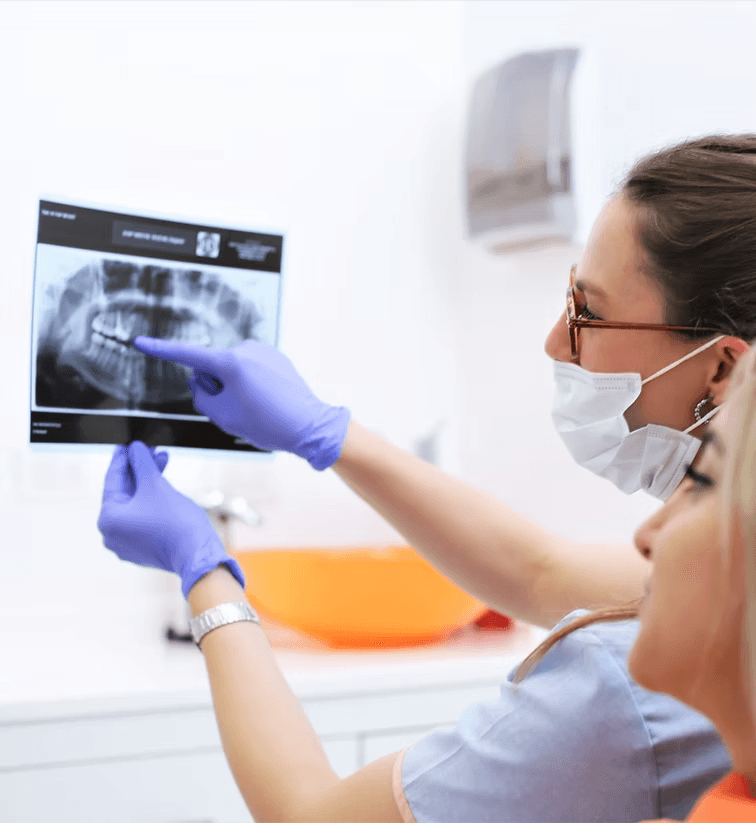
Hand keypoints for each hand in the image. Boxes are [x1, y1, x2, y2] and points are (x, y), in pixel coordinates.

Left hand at [97, 441, 244, 597]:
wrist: (197, 553)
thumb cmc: (176, 522)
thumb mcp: (155, 484)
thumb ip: (141, 462)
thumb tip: (135, 448)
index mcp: (108, 519)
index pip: (112, 480)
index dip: (122, 458)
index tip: (128, 444)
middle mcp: (111, 534)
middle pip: (124, 492)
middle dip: (140, 469)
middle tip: (152, 451)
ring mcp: (126, 543)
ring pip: (135, 503)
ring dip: (148, 482)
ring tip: (163, 463)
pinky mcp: (142, 547)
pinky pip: (142, 517)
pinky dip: (151, 500)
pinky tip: (163, 484)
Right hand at [132, 336, 350, 469]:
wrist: (310, 426)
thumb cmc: (269, 424)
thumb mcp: (224, 417)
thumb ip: (202, 396)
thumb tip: (203, 383)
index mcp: (231, 362)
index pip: (187, 355)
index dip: (161, 350)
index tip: (141, 342)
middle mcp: (246, 349)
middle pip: (212, 367)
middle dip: (216, 386)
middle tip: (238, 409)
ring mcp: (263, 351)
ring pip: (232, 369)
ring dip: (234, 386)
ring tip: (257, 406)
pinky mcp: (275, 357)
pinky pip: (250, 369)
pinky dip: (251, 383)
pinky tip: (267, 399)